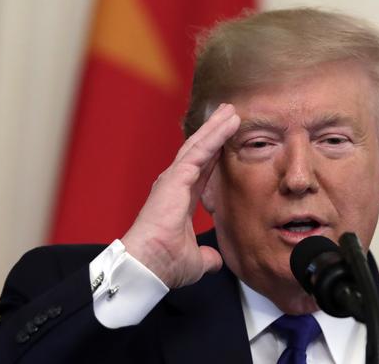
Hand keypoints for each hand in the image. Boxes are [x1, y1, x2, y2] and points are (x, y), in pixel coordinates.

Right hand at [122, 104, 239, 287]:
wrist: (148, 266)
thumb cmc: (163, 263)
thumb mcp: (195, 260)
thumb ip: (207, 257)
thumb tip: (214, 261)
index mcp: (179, 199)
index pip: (201, 171)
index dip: (214, 155)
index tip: (226, 140)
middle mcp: (174, 185)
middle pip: (199, 151)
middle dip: (214, 132)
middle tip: (228, 113)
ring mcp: (174, 179)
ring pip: (199, 146)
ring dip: (216, 127)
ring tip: (230, 111)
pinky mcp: (176, 178)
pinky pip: (199, 151)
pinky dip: (215, 136)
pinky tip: (228, 123)